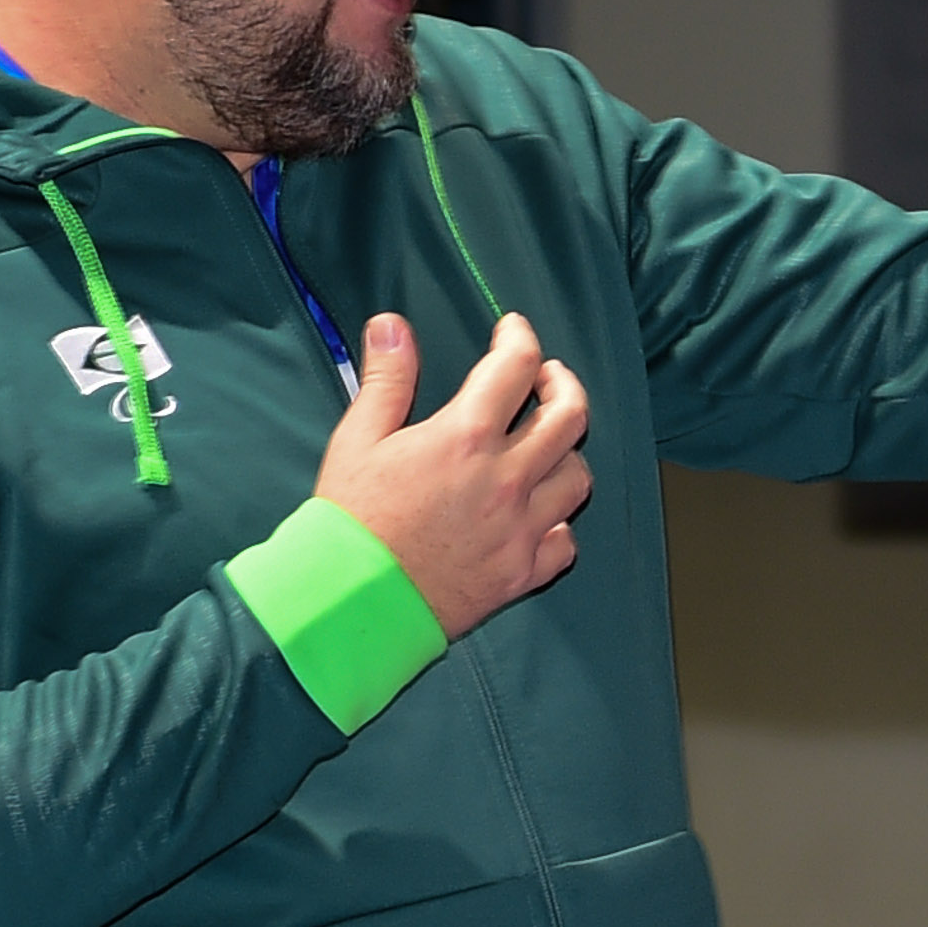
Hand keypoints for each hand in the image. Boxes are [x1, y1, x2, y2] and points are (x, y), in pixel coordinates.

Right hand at [315, 311, 592, 639]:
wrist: (351, 602)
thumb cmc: (350, 520)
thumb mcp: (358, 439)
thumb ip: (386, 378)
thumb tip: (393, 324)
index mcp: (466, 437)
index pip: (516, 367)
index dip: (520, 338)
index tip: (514, 331)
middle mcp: (506, 479)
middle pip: (570, 416)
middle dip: (563, 384)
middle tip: (547, 379)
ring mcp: (521, 529)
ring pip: (577, 478)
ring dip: (566, 453)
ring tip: (545, 445)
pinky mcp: (521, 573)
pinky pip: (565, 542)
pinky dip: (559, 524)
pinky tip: (540, 515)